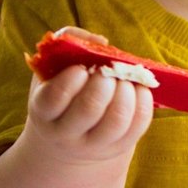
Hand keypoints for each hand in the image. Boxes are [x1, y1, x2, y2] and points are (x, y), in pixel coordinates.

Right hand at [23, 26, 152, 162]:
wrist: (67, 137)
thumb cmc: (61, 89)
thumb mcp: (53, 67)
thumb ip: (69, 42)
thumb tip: (100, 40)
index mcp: (43, 111)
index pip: (53, 99)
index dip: (70, 80)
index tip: (81, 69)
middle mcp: (65, 134)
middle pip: (89, 109)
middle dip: (104, 82)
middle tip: (106, 72)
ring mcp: (93, 144)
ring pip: (117, 120)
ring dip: (126, 91)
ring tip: (124, 79)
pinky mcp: (118, 147)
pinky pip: (138, 124)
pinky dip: (143, 101)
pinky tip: (137, 88)